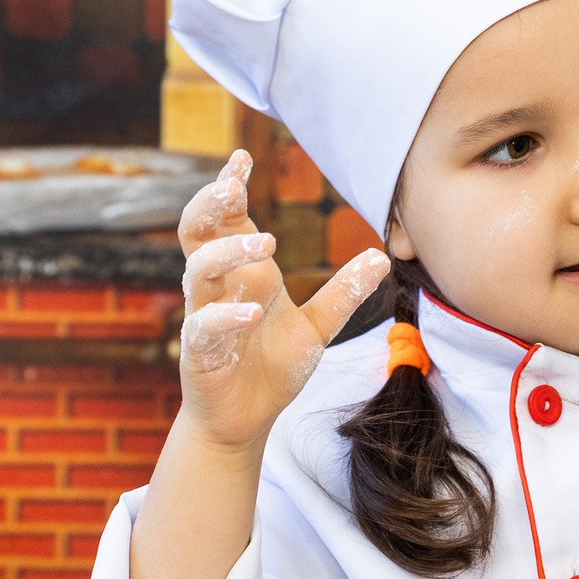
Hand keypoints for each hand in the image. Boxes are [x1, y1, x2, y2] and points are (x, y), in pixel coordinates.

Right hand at [174, 150, 388, 455]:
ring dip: (227, 252)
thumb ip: (343, 293)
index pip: (226, 219)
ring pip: (196, 270)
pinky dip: (225, 316)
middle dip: (211, 204)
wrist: (248, 419)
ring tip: (269, 244)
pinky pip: (202, 325)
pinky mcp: (200, 353)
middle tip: (236, 187)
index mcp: (243, 273)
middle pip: (197, 231)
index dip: (228, 186)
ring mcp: (204, 317)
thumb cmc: (273, 367)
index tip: (242, 158)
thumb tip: (382, 256)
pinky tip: (253, 313)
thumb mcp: (317, 327)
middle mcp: (218, 288)